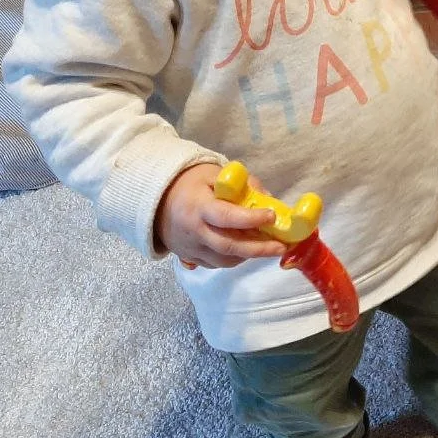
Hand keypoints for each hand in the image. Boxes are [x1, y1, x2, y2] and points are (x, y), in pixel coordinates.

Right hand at [154, 162, 286, 268]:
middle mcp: (194, 232)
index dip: (251, 219)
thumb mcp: (215, 174)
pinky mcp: (190, 258)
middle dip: (258, 248)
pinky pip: (216, 263)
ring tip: (269, 246)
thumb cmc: (191, 184)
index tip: (273, 216)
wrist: (156, 200)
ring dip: (249, 255)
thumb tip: (269, 200)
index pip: (226, 217)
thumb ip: (243, 185)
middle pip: (228, 246)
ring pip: (224, 260)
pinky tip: (248, 249)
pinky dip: (235, 258)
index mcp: (199, 207)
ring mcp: (191, 248)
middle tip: (281, 246)